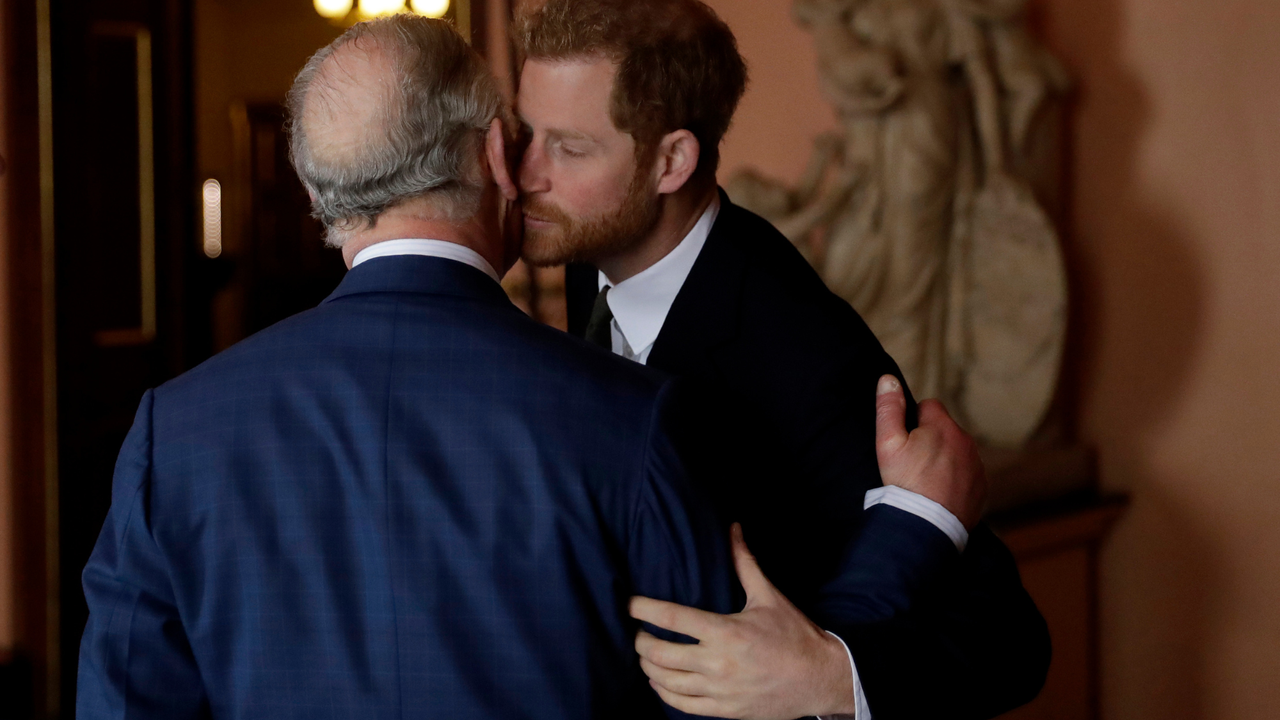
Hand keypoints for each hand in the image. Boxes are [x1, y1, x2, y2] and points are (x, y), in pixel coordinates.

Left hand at [630, 524, 855, 718]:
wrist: (820, 679)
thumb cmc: (795, 635)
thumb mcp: (768, 596)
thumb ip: (744, 563)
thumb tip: (733, 528)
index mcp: (725, 631)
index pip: (671, 617)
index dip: (642, 608)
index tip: (629, 603)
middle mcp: (717, 663)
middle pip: (659, 652)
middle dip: (640, 640)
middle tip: (637, 631)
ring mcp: (718, 690)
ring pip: (665, 681)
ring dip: (647, 667)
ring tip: (645, 654)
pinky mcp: (724, 711)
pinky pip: (682, 705)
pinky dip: (663, 692)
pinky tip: (659, 681)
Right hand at [875, 375, 986, 529]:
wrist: (927, 526)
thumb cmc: (905, 483)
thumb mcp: (888, 443)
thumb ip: (888, 408)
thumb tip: (888, 378)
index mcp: (943, 426)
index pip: (929, 406)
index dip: (914, 420)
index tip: (906, 441)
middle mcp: (966, 441)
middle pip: (945, 429)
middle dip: (931, 440)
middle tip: (912, 464)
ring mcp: (976, 465)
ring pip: (957, 451)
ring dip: (944, 459)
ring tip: (925, 481)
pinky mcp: (981, 487)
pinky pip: (967, 474)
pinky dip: (955, 479)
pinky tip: (938, 494)